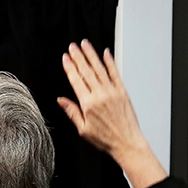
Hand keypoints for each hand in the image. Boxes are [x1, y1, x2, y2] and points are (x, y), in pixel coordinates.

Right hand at [57, 40, 166, 187]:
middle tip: (73, 46)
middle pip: (87, 71)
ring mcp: (112, 92)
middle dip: (79, 57)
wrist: (126, 142)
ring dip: (92, 55)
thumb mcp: (82, 129)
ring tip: (86, 45)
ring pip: (100, 69)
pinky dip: (110, 62)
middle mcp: (100, 95)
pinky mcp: (122, 91)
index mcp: (88, 104)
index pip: (76, 80)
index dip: (70, 67)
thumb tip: (61, 100)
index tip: (65, 58)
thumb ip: (72, 112)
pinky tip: (106, 53)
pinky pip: (115, 73)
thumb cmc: (105, 138)